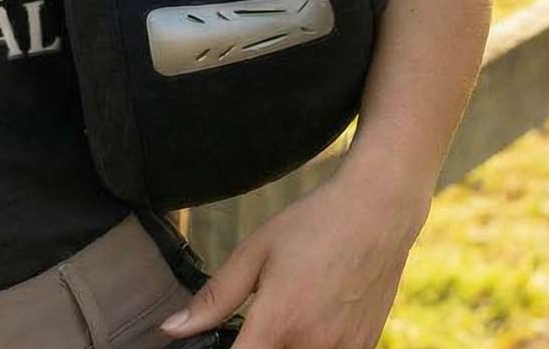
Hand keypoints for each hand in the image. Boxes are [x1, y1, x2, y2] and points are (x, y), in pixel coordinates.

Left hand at [159, 164, 430, 347]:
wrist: (376, 214)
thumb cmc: (312, 226)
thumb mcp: (255, 252)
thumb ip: (214, 298)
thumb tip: (172, 328)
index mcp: (279, 322)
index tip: (221, 342)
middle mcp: (313, 346)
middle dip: (256, 346)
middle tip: (257, 316)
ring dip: (284, 344)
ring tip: (286, 314)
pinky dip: (312, 343)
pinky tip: (312, 317)